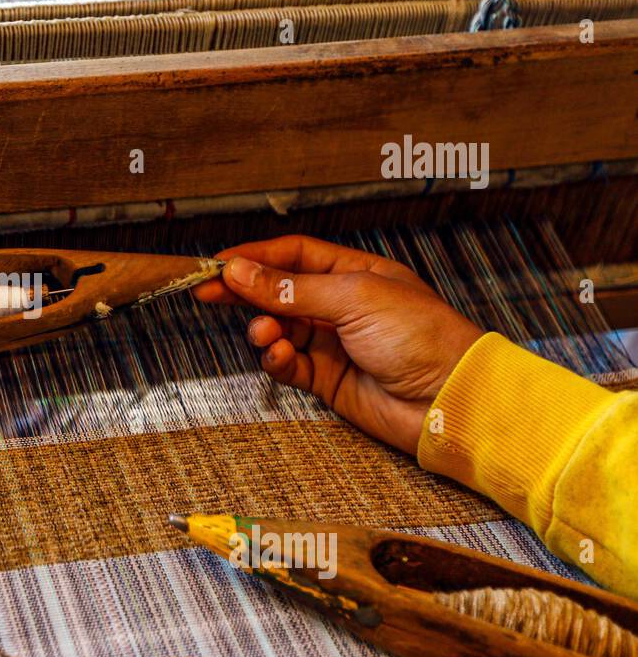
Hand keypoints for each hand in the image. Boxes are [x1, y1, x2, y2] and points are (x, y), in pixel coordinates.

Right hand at [192, 235, 483, 453]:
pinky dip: (275, 359)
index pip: (293, 255)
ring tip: (263, 333)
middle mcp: (342, 305)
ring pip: (279, 329)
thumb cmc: (420, 337)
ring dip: (263, 329)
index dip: (254, 257)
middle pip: (279, 291)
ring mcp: (334, 343)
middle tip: (206, 293)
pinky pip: (288, 364)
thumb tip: (240, 271)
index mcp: (355, 272)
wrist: (449, 400)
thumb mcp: (353, 298)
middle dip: (244, 292)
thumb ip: (291, 288)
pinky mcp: (328, 379)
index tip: (217, 263)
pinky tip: (276, 355)